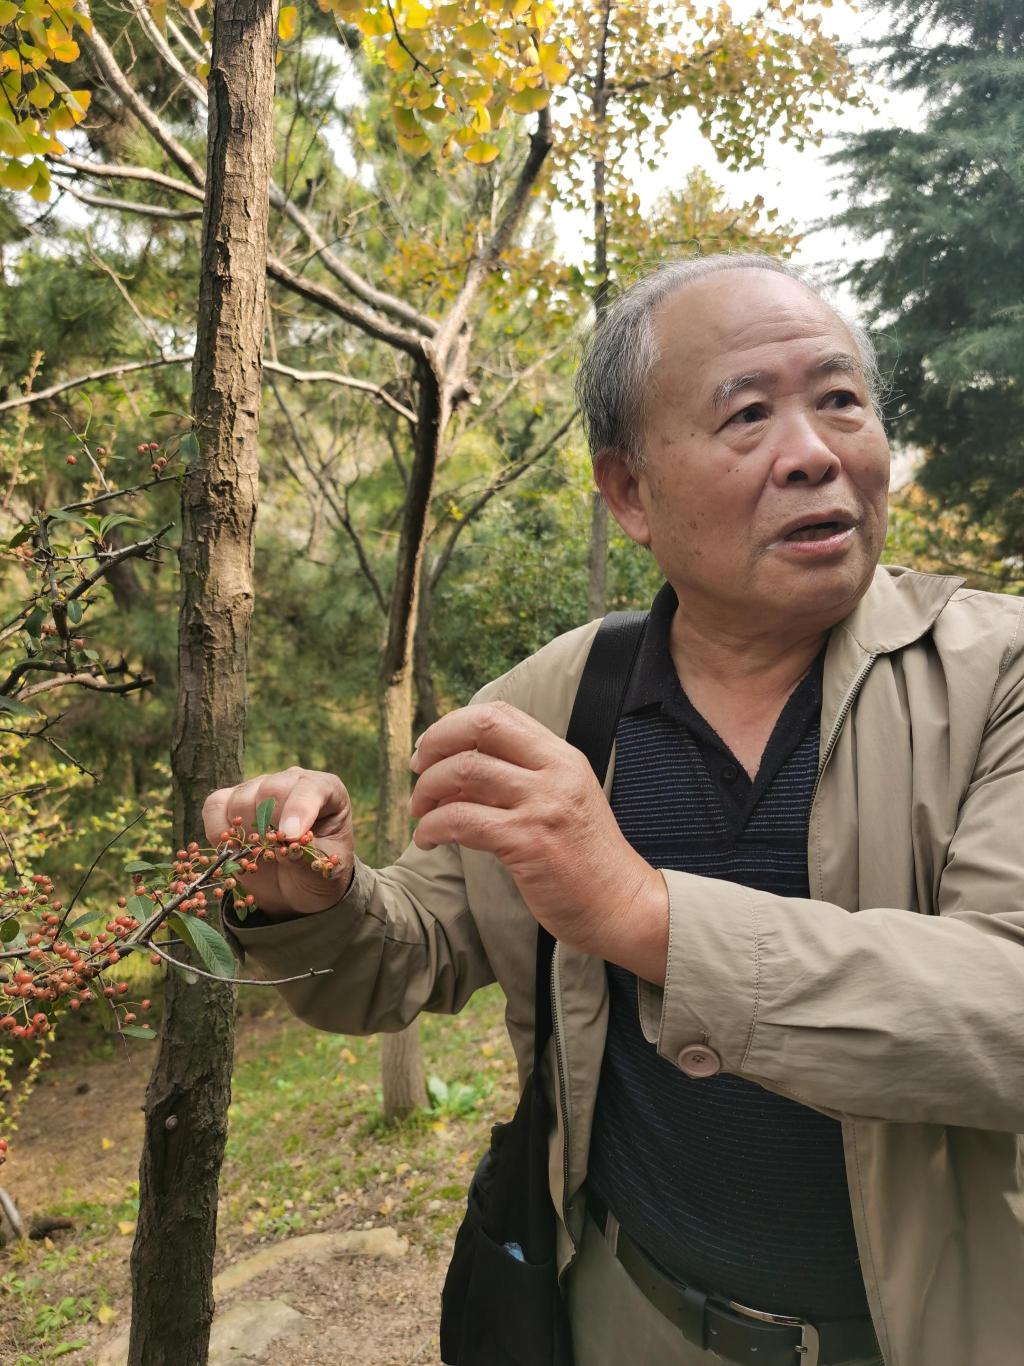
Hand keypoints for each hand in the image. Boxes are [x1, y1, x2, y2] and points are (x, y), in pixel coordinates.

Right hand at [202, 767, 353, 914]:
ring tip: (258, 855)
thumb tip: (284, 843)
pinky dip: (218, 831)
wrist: (295, 888)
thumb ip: (307, 855)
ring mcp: (258, 788)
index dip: (298, 810)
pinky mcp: (230, 802)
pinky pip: (214, 806)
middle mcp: (291, 781)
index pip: (309, 788)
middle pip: (270, 790)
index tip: (291, 837)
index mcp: (326, 790)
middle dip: (268, 826)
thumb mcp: (324, 868)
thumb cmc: (317, 873)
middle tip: (271, 854)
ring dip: (244, 833)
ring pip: (241, 799)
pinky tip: (234, 849)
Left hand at [409, 702, 668, 983]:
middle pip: (480, 729)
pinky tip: (427, 839)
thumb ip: (524, 778)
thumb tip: (459, 769)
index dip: (455, 724)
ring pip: (464, 772)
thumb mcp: (565, 800)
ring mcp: (542, 805)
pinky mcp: (528, 841)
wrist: (623, 906)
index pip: (500, 714)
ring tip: (420, 813)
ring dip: (427, 791)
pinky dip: (432, 826)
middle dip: (436, 743)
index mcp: (562, 757)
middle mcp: (554, 772)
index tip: (432, 748)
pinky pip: (462, 820)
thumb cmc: (586, 860)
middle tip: (417, 770)